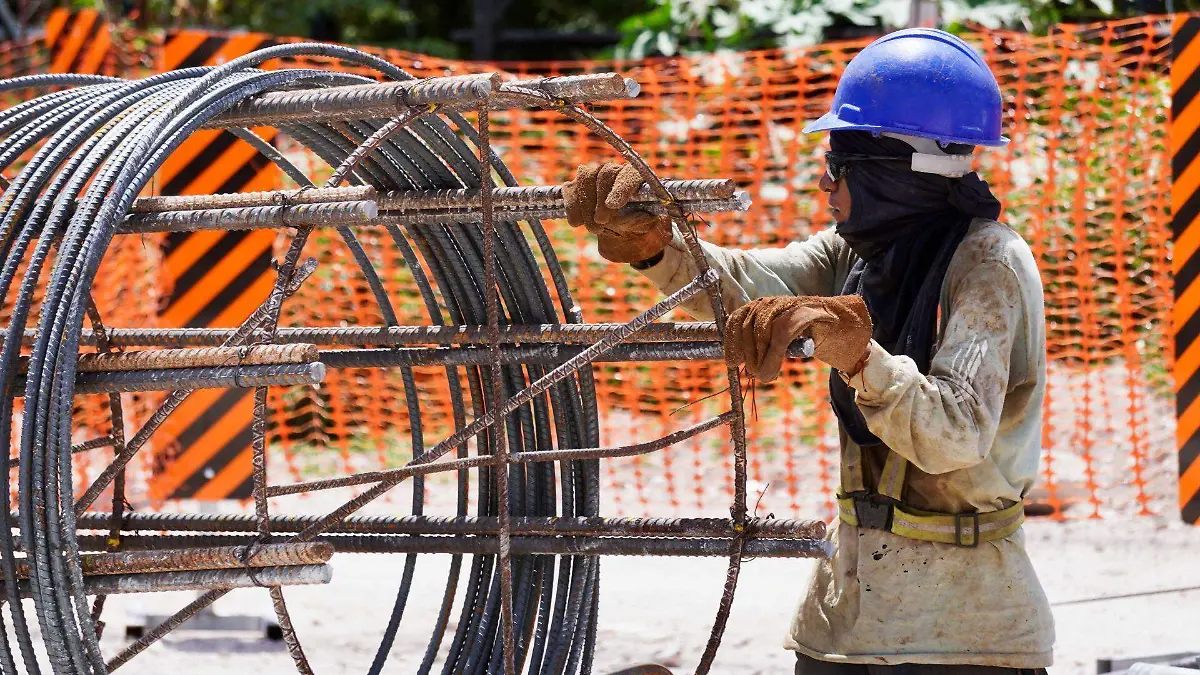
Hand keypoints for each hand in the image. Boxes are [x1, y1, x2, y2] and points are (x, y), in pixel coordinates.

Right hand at [562, 162, 671, 263]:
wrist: (622, 229)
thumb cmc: (638, 222)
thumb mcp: (645, 224)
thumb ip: (640, 219)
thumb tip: (628, 217)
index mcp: (636, 176)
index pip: (629, 174)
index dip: (621, 188)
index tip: (613, 205)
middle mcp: (616, 170)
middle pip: (605, 174)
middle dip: (601, 200)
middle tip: (601, 222)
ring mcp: (595, 174)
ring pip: (585, 179)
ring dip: (586, 205)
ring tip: (592, 228)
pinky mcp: (579, 184)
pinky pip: (571, 189)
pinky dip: (572, 205)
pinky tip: (576, 221)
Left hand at [724, 295, 872, 381]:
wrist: (845, 327)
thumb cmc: (811, 335)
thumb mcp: (781, 341)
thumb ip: (763, 347)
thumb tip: (745, 366)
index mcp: (764, 307)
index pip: (738, 318)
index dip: (731, 340)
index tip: (732, 361)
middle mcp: (774, 302)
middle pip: (748, 324)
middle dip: (747, 352)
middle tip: (752, 372)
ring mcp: (790, 306)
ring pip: (763, 329)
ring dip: (760, 357)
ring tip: (764, 375)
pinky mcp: (805, 313)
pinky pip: (781, 335)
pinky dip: (772, 357)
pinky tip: (771, 373)